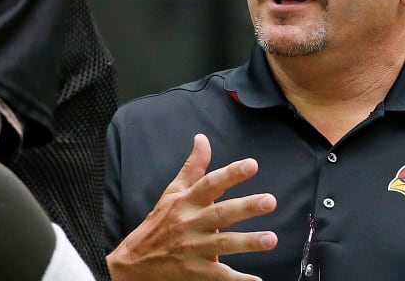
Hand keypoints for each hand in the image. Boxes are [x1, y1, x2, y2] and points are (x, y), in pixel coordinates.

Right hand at [107, 133, 277, 280]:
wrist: (134, 262)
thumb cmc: (159, 223)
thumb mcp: (172, 192)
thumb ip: (192, 167)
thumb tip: (202, 138)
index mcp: (186, 202)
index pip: (210, 183)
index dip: (231, 174)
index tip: (252, 165)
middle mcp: (189, 223)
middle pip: (220, 213)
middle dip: (246, 207)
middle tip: (270, 201)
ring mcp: (192, 249)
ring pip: (223, 244)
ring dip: (248, 242)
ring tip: (271, 239)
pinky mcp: (194, 272)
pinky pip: (219, 276)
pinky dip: (237, 280)